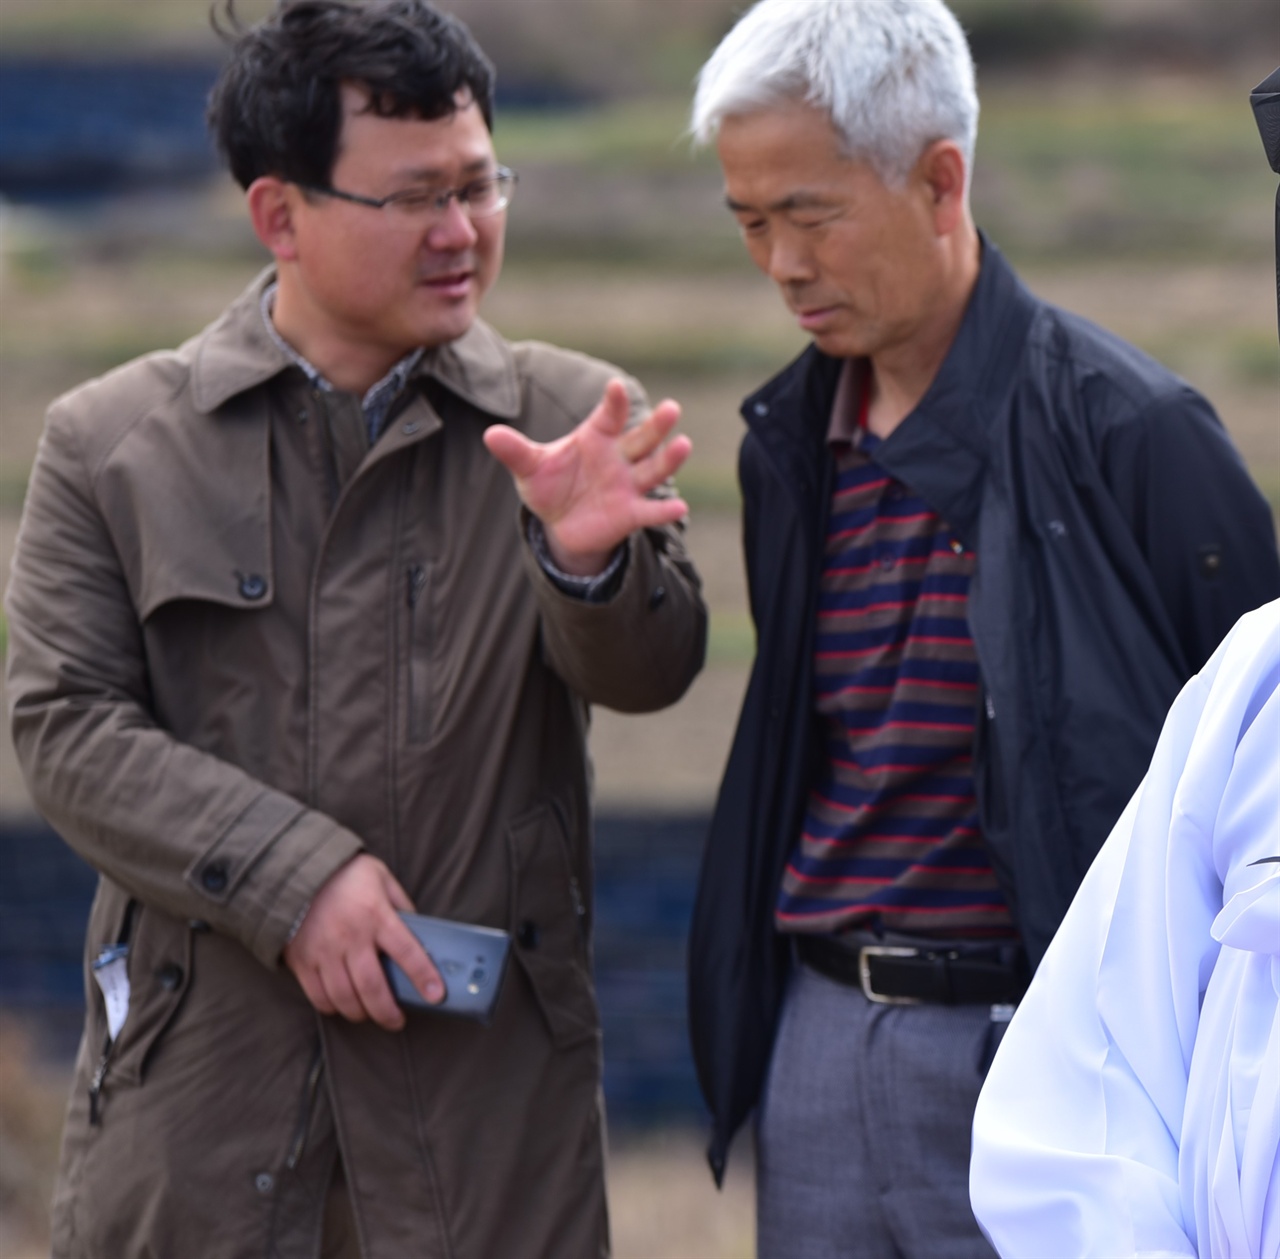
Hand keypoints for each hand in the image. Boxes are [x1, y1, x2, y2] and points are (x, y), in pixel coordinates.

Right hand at [282, 854, 442, 1030]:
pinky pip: (318, 996)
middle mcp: (351, 936)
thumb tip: (418, 930)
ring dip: (361, 1013)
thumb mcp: (382, 878)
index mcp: (376, 915)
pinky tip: (343, 1005)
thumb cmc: (345, 874)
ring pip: (345, 998)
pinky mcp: (302, 960)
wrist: (296, 869)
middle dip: (388, 1012)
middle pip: (373, 987)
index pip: (407, 952)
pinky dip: (333, 1007)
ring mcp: (324, 951)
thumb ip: (401, 904)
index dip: (423, 977)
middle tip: (397, 1021)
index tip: (436, 996)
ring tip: (371, 1014)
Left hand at [483, 378, 691, 575]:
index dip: (614, 402)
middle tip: (672, 408)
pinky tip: (680, 509)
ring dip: (669, 459)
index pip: (609, 415)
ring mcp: (628, 485)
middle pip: (642, 438)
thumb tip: (490, 435)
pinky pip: (650, 511)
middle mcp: (619, 457)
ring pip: (653, 469)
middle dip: (657, 425)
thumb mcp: (529, 468)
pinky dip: (664, 511)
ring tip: (683, 445)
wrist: (560, 523)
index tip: (615, 387)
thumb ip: (515, 451)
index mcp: (597, 437)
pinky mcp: (631, 513)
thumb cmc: (549, 485)